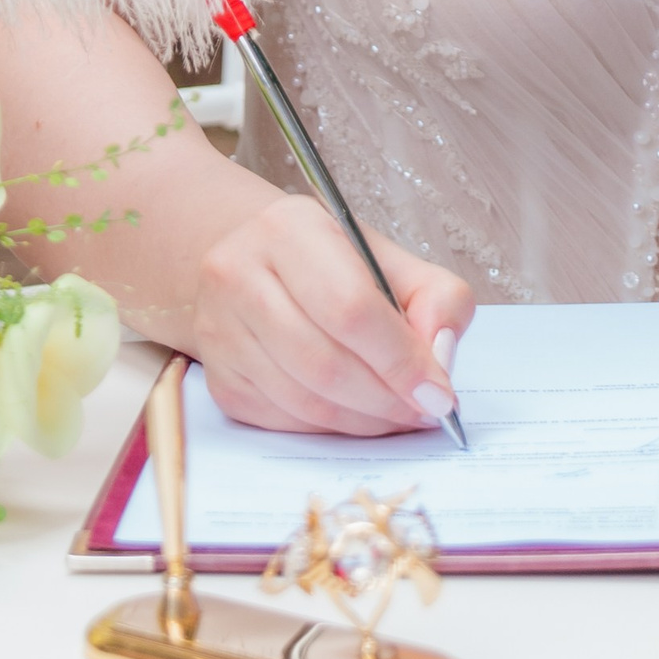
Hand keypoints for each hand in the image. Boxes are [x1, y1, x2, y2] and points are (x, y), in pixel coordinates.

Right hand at [193, 191, 470, 435]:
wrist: (254, 262)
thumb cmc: (332, 262)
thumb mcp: (391, 258)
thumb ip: (436, 298)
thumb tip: (440, 358)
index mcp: (290, 229)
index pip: (351, 308)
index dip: (401, 360)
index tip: (440, 393)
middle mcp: (240, 275)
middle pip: (324, 362)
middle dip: (387, 400)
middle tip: (426, 412)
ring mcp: (220, 330)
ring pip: (303, 400)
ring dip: (363, 421)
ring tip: (399, 416)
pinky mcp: (218, 378)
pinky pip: (283, 421)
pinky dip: (331, 428)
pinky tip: (359, 416)